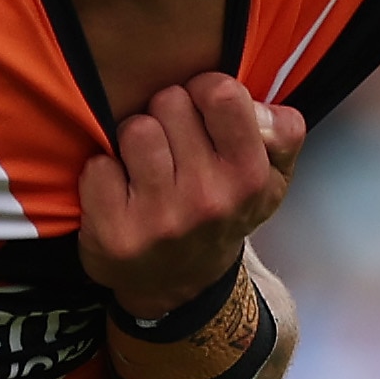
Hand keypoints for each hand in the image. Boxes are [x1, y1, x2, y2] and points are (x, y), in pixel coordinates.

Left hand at [77, 73, 301, 320]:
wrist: (181, 287)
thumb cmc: (224, 212)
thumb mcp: (272, 177)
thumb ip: (281, 131)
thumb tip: (255, 105)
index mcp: (250, 176)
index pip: (221, 92)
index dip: (204, 91)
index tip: (200, 111)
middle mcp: (208, 198)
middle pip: (170, 101)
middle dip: (167, 115)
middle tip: (172, 147)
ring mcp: (160, 218)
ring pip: (135, 129)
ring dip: (135, 141)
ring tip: (145, 166)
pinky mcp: (116, 234)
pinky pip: (98, 167)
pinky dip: (104, 175)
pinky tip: (120, 194)